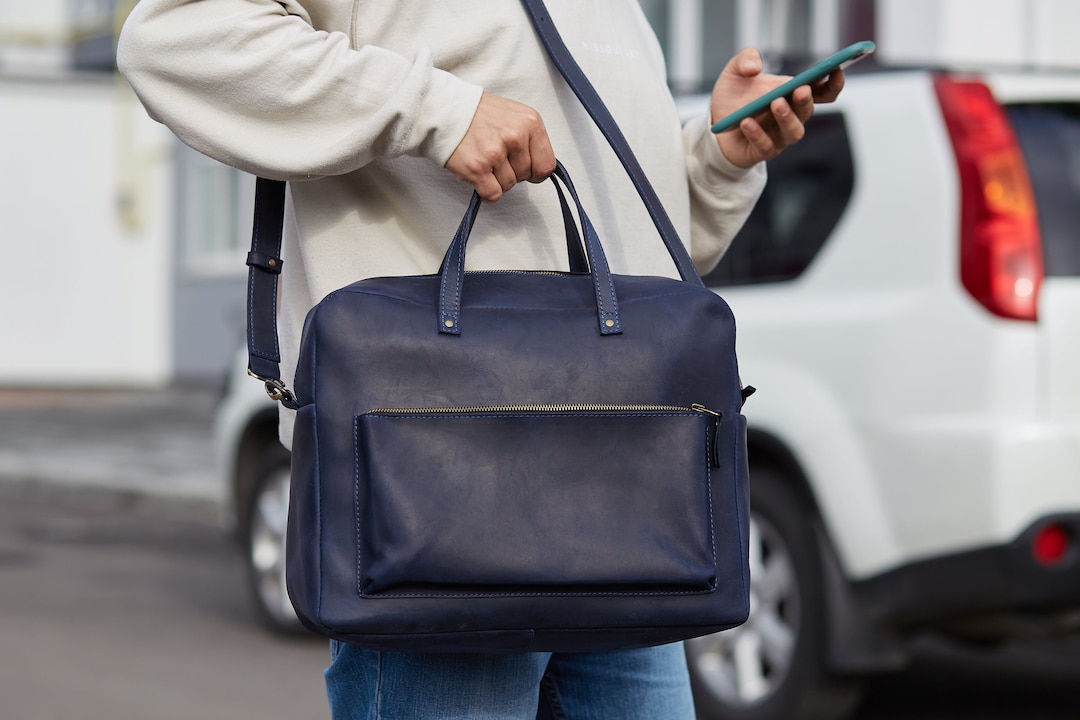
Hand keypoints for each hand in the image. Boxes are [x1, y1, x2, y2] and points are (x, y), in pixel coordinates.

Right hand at [445, 92, 556, 201]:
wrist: (444, 108)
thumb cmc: (478, 113)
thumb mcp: (515, 116)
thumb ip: (530, 140)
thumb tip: (540, 168)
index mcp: (530, 122)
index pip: (547, 165)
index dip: (535, 171)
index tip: (525, 168)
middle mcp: (515, 137)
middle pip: (526, 176)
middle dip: (512, 172)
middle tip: (495, 156)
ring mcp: (496, 153)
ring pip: (508, 186)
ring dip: (496, 179)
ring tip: (483, 159)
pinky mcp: (477, 168)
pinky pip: (492, 194)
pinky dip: (485, 190)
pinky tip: (477, 174)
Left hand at [711, 47, 844, 167]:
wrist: (714, 124)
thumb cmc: (733, 97)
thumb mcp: (735, 71)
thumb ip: (745, 59)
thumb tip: (754, 66)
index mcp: (793, 95)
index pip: (823, 91)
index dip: (834, 82)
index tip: (837, 68)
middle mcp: (791, 116)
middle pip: (807, 110)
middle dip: (806, 99)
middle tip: (800, 89)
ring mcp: (779, 136)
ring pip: (794, 132)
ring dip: (787, 118)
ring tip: (776, 104)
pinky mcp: (762, 151)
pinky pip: (765, 146)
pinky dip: (757, 134)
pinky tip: (746, 122)